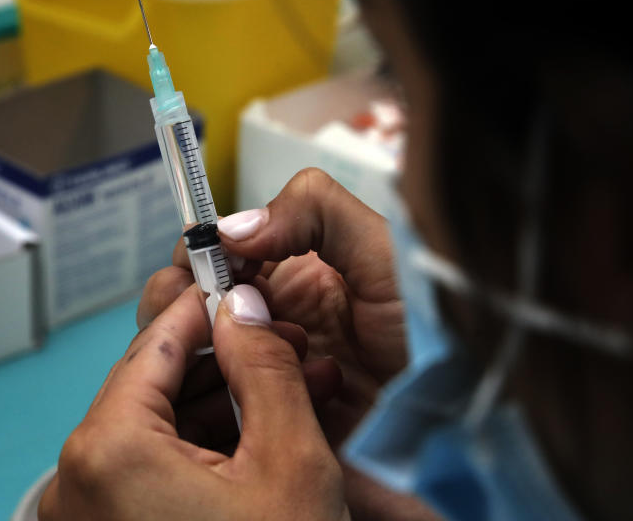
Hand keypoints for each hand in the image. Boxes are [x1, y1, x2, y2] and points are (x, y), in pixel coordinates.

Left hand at [39, 283, 348, 520]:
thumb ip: (264, 368)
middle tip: (283, 341)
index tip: (235, 283)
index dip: (205, 306)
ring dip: (224, 405)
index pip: (157, 344)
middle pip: (156, 386)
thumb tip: (242, 309)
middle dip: (227, 360)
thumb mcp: (289, 463)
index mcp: (106, 452)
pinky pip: (151, 472)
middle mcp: (77, 481)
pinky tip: (260, 435)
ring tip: (290, 387)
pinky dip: (204, 450)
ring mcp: (84, 517)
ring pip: (157, 429)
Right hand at [140, 169, 435, 519]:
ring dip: (198, 347)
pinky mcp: (263, 422)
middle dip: (178, 299)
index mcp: (290, 275)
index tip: (199, 261)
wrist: (454, 416)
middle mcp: (268, 321)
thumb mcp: (381, 248)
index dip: (198, 253)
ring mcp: (262, 374)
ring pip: (191, 355)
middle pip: (188, 302)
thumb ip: (315, 210)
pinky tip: (244, 390)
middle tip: (203, 309)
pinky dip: (209, 395)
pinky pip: (210, 408)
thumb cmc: (430, 327)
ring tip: (240, 351)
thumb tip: (230, 228)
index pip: (218, 254)